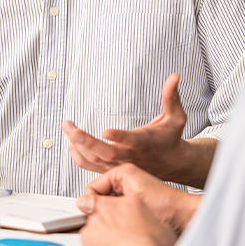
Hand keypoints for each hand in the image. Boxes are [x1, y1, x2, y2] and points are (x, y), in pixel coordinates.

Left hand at [62, 73, 215, 186]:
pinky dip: (79, 157)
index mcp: (145, 142)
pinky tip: (71, 144)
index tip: (105, 131)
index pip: (131, 141)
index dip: (119, 137)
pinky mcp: (114, 169)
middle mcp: (131, 156)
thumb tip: (175, 76)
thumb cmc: (171, 137)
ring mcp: (121, 165)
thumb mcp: (176, 117)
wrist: (171, 163)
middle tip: (71, 128)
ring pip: (96, 161)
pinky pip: (92, 166)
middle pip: (106, 153)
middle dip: (86, 141)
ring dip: (78, 147)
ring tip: (68, 129)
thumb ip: (172, 97)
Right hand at [79, 163, 199, 232]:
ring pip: (108, 208)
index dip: (92, 203)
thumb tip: (82, 203)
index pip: (94, 187)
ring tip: (121, 225)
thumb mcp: (130, 200)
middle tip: (109, 222)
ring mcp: (130, 194)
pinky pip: (118, 214)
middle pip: (100, 198)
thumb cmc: (166, 206)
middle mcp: (126, 181)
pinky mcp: (134, 206)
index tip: (92, 216)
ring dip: (110, 217)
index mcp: (123, 171)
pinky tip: (125, 228)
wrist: (185, 217)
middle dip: (101, 210)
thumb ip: (103, 202)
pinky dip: (118, 222)